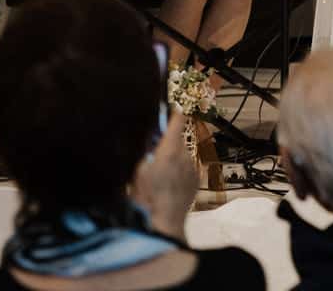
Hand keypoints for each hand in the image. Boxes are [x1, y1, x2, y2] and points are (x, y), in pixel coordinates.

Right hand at [133, 112, 197, 236]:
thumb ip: (145, 149)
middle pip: (177, 140)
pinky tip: (167, 184)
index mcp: (170, 150)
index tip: (172, 108)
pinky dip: (178, 172)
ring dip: (172, 159)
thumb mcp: (137, 170)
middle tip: (152, 153)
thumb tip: (149, 137)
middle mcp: (185, 156)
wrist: (163, 224)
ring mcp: (192, 169)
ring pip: (182, 155)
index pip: (177, 120)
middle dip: (166, 143)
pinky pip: (186, 169)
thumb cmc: (146, 199)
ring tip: (158, 174)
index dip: (174, 112)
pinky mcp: (195, 181)